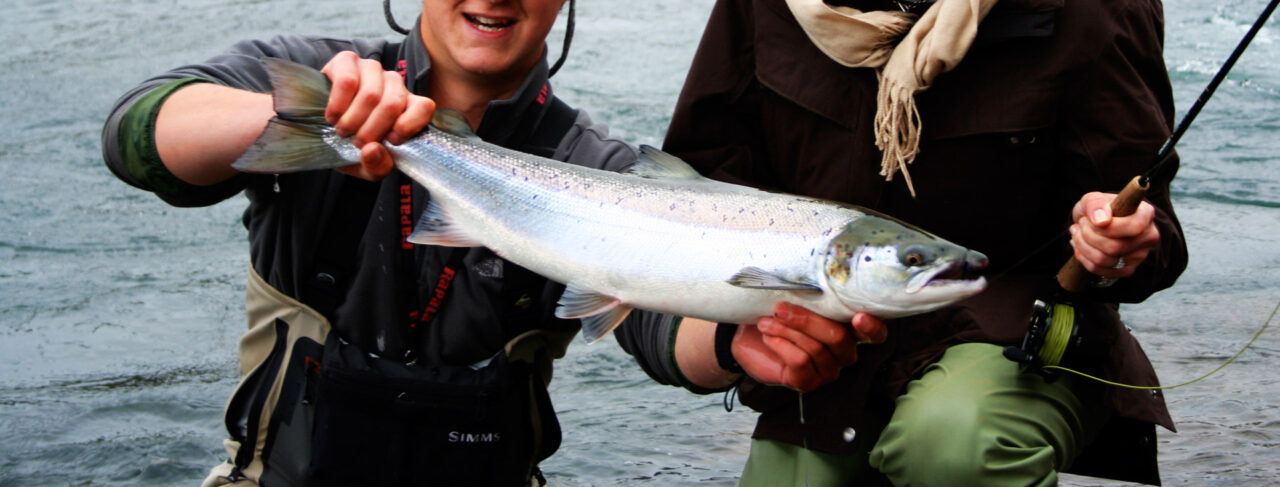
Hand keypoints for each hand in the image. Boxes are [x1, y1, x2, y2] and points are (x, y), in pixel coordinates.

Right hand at [320, 51, 434, 180]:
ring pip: (371, 94)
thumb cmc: (353, 145)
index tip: (389, 141)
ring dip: (353, 119)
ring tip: (343, 130)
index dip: (408, 126)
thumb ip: (377, 166)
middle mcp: (394, 83)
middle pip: (392, 104)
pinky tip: (332, 116)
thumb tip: (371, 150)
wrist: (322, 127)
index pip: (424, 107)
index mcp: (409, 106)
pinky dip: (338, 104)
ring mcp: (372, 68)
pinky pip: (348, 80)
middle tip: (356, 142)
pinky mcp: (347, 60)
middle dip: (371, 130)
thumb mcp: (369, 166)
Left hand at [733, 303, 886, 391]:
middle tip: (781, 308)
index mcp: (849, 330)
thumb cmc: (776, 314)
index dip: (872, 327)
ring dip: (787, 331)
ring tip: (766, 322)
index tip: (858, 317)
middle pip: (839, 338)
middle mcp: (844, 353)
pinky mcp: (808, 382)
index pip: (875, 334)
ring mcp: (827, 370)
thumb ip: (811, 292)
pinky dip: (781, 345)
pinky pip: (800, 362)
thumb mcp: (794, 298)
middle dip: (807, 320)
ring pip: (816, 349)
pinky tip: (768, 337)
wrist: (748, 337)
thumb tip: (812, 274)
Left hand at [1069, 192, 1160, 278]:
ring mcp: (1140, 255)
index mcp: (1145, 214)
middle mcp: (1148, 236)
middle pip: (1115, 247)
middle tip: (1080, 225)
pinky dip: (1084, 259)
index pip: (1134, 227)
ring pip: (1105, 260)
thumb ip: (1095, 203)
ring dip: (1083, 246)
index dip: (1108, 228)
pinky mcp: (1128, 269)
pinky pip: (1102, 271)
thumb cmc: (1097, 209)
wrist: (1095, 223)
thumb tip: (1101, 221)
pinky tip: (1081, 246)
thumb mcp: (1092, 198)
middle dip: (1088, 236)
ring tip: (1078, 233)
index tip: (1091, 220)